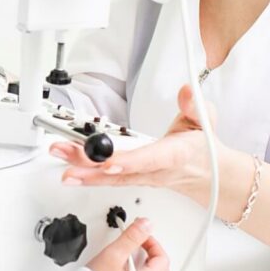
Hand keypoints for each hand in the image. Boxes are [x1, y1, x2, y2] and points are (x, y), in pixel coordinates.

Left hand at [50, 84, 221, 201]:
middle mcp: (153, 171)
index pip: (149, 159)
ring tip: (61, 163)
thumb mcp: (206, 121)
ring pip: (110, 177)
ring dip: (84, 171)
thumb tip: (186, 91)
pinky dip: (89, 175)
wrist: (207, 175)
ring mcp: (141, 177)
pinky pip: (109, 179)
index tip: (108, 161)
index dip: (128, 161)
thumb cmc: (202, 148)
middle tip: (66, 158)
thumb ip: (195, 106)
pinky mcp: (132, 178)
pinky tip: (70, 171)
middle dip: (91, 165)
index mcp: (173, 156)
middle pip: (120, 170)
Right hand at [86, 217, 168, 270]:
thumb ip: (131, 238)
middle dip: (152, 253)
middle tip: (139, 244)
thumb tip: (145, 225)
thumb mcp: (113, 255)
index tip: (141, 236)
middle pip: (161, 269)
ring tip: (130, 256)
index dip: (153, 243)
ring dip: (146, 264)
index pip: (162, 259)